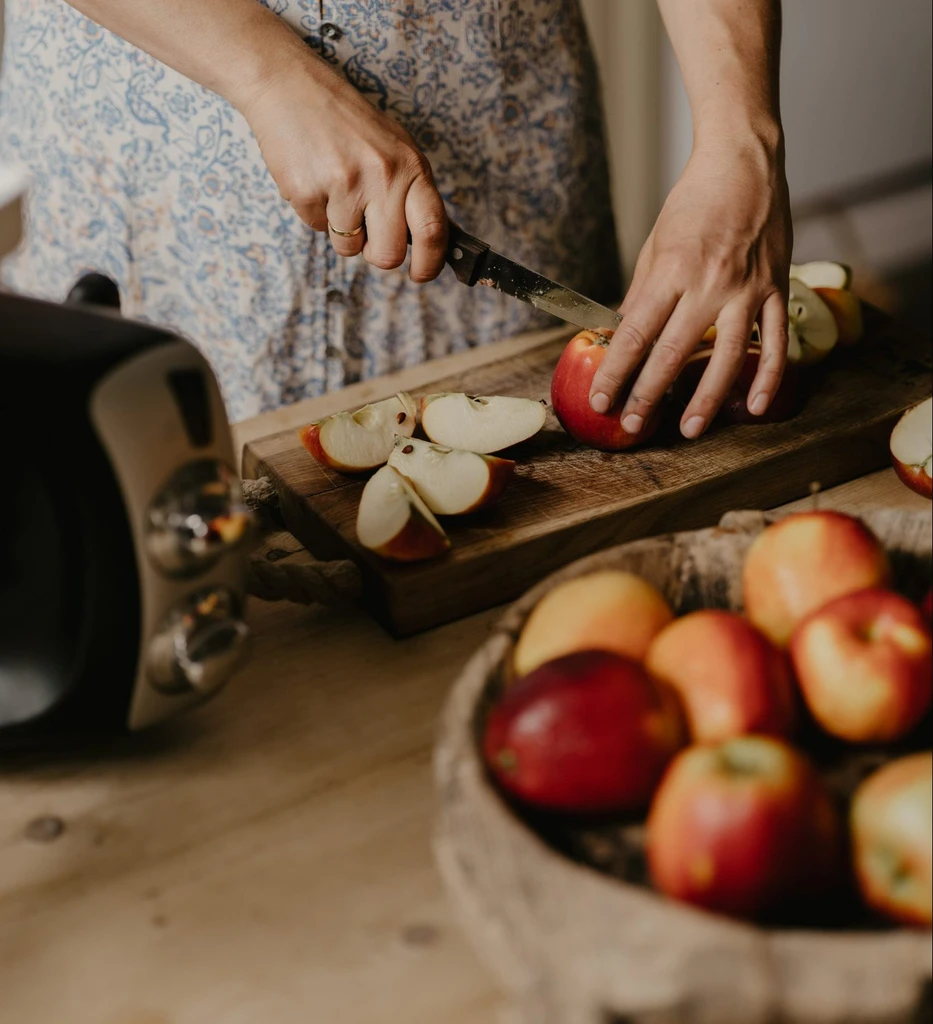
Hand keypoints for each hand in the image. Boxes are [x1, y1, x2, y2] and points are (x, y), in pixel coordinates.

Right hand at [239, 56, 446, 281]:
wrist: (290, 86)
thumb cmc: (345, 121)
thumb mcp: (393, 147)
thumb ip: (410, 191)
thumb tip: (427, 244)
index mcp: (410, 166)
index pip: (433, 230)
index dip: (429, 263)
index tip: (420, 274)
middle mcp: (383, 176)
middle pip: (387, 255)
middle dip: (375, 253)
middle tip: (367, 233)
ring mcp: (344, 184)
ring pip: (349, 247)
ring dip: (341, 230)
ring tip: (335, 189)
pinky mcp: (308, 191)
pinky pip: (317, 228)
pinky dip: (314, 211)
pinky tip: (313, 177)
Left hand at [590, 133, 792, 438]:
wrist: (744, 162)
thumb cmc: (694, 201)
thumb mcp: (655, 244)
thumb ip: (642, 292)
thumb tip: (624, 330)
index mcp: (671, 272)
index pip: (635, 334)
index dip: (616, 372)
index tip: (602, 399)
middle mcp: (709, 283)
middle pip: (674, 352)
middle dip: (649, 394)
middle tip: (633, 425)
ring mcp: (747, 288)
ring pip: (727, 356)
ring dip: (706, 398)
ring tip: (689, 429)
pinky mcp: (776, 287)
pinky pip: (775, 340)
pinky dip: (768, 376)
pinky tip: (753, 406)